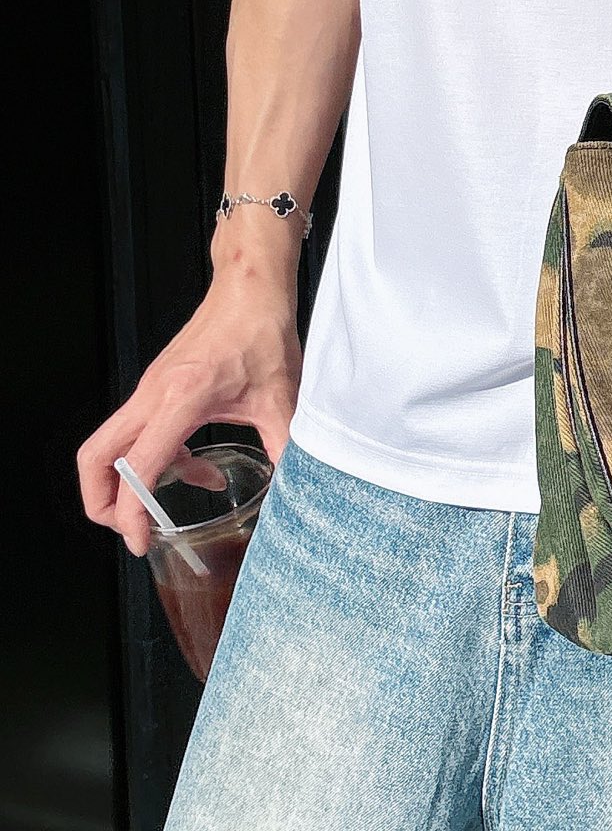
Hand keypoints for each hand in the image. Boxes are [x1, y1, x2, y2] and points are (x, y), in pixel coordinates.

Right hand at [77, 276, 300, 556]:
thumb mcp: (282, 397)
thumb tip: (297, 488)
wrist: (250, 288)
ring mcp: (150, 390)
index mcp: (180, 398)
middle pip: (95, 456)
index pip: (137, 467)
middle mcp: (153, 394)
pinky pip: (138, 433)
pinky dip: (156, 459)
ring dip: (128, 482)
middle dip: (101, 501)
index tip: (141, 542)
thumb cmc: (260, 331)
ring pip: (111, 445)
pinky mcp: (157, 387)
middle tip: (129, 531)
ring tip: (164, 509)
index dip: (131, 514)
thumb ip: (286, 446)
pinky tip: (199, 468)